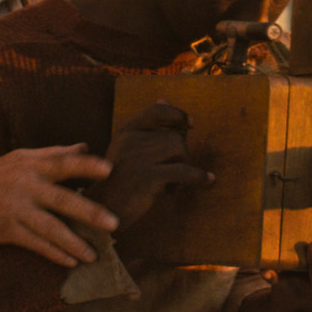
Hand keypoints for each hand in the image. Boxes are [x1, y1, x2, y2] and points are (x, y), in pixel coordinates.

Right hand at [0, 148, 117, 266]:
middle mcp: (25, 185)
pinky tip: (70, 261)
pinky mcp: (5, 230)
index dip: (86, 165)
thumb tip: (86, 148)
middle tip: (113, 224)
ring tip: (93, 254)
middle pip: (62, 200)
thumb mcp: (21, 158)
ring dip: (74, 243)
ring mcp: (15, 209)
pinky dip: (53, 253)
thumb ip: (54, 154)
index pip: (63, 163)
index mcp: (32, 165)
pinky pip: (34, 244)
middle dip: (89, 213)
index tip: (109, 169)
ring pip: (50, 228)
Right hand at [85, 102, 213, 229]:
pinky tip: (208, 181)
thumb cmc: (119, 182)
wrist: (103, 212)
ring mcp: (137, 159)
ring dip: (184, 167)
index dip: (177, 115)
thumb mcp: (129, 150)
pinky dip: (199, 177)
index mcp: (125, 131)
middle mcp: (130, 141)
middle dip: (181, 155)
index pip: (156, 111)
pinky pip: (184, 172)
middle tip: (174, 175)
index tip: (191, 124)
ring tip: (171, 185)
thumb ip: (148, 128)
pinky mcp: (147, 178)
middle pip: (174, 137)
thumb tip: (165, 98)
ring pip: (180, 150)